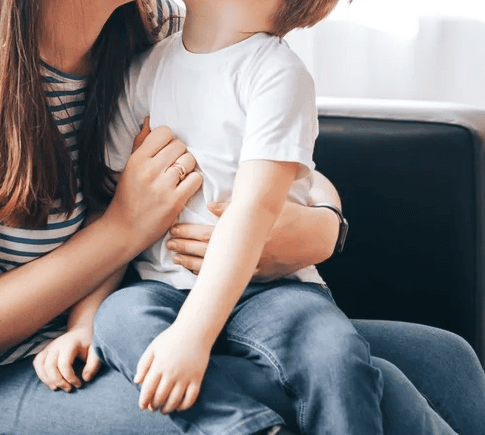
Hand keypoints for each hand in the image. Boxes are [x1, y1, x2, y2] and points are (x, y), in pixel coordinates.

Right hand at [33, 327, 100, 391]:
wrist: (81, 332)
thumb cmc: (89, 344)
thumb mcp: (96, 352)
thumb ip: (93, 365)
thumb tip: (85, 379)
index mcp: (69, 344)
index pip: (64, 364)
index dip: (70, 378)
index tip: (79, 385)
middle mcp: (56, 345)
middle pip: (50, 366)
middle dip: (58, 381)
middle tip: (69, 389)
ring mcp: (49, 347)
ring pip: (40, 364)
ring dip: (47, 379)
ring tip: (57, 388)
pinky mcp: (45, 351)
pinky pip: (37, 363)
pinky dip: (41, 374)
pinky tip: (50, 382)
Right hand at [104, 118, 201, 253]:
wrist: (124, 229)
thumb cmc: (127, 196)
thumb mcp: (129, 167)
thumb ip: (141, 143)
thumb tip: (150, 120)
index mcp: (137, 159)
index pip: (164, 132)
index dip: (168, 140)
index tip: (165, 150)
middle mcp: (149, 170)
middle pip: (179, 145)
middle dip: (179, 154)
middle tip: (173, 165)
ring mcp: (163, 186)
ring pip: (190, 160)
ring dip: (188, 167)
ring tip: (179, 176)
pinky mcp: (175, 201)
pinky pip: (196, 179)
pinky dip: (193, 182)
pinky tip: (184, 187)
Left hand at [134, 323, 210, 413]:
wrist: (194, 331)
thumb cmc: (170, 338)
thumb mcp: (153, 348)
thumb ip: (143, 364)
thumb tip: (136, 381)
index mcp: (159, 365)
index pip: (148, 388)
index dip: (144, 400)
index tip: (142, 406)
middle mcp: (172, 373)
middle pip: (161, 396)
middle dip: (154, 405)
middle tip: (152, 408)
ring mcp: (186, 377)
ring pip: (175, 400)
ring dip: (167, 408)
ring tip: (163, 410)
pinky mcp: (197, 378)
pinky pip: (191, 398)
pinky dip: (184, 406)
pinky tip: (178, 407)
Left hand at [167, 201, 329, 279]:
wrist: (316, 237)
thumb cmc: (290, 215)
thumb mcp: (267, 206)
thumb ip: (236, 207)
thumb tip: (210, 206)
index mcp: (247, 232)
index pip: (210, 234)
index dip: (189, 233)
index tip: (173, 230)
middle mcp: (248, 251)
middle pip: (209, 252)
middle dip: (186, 247)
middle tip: (168, 244)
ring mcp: (254, 265)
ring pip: (218, 268)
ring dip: (194, 263)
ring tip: (176, 258)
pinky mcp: (260, 274)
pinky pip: (231, 276)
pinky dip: (213, 275)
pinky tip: (198, 272)